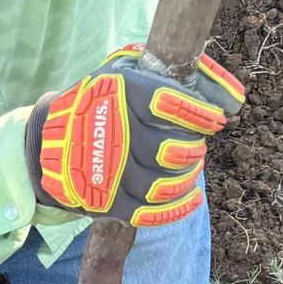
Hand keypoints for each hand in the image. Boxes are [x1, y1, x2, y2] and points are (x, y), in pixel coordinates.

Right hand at [24, 46, 244, 227]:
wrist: (47, 143)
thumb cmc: (99, 103)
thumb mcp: (126, 72)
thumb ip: (177, 75)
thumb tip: (235, 98)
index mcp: (119, 95)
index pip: (170, 104)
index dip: (201, 114)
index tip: (216, 120)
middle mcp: (113, 132)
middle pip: (170, 149)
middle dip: (192, 148)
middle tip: (194, 145)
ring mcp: (109, 171)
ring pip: (164, 182)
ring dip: (186, 177)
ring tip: (189, 168)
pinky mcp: (107, 201)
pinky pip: (151, 211)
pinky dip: (176, 207)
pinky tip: (190, 197)